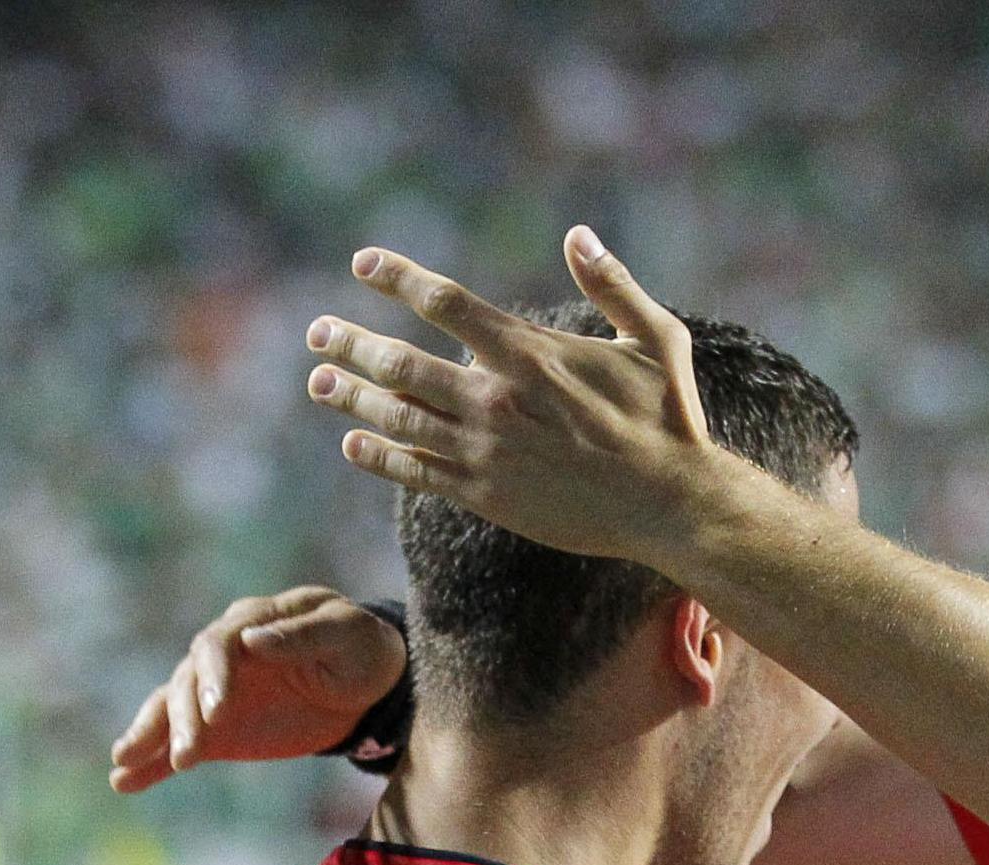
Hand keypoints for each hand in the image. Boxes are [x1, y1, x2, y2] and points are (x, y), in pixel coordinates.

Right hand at [110, 588, 405, 792]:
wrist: (370, 680)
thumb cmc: (359, 647)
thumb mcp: (344, 634)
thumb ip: (301, 636)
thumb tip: (253, 639)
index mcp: (251, 621)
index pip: (218, 644)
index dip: (213, 676)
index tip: (217, 710)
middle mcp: (223, 654)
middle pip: (188, 681)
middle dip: (184, 718)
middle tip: (188, 754)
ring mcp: (216, 691)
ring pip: (172, 710)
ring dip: (150, 736)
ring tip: (124, 763)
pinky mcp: (219, 728)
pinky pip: (181, 742)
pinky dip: (153, 762)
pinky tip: (123, 781)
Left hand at [303, 229, 716, 562]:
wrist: (670, 505)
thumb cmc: (669, 420)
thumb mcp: (657, 340)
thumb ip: (613, 285)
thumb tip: (578, 235)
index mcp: (531, 355)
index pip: (446, 304)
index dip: (399, 278)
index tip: (365, 264)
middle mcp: (497, 400)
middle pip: (401, 363)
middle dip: (352, 343)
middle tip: (318, 332)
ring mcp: (487, 451)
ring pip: (399, 417)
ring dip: (351, 397)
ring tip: (319, 381)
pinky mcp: (488, 496)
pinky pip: (419, 471)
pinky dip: (381, 456)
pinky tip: (355, 444)